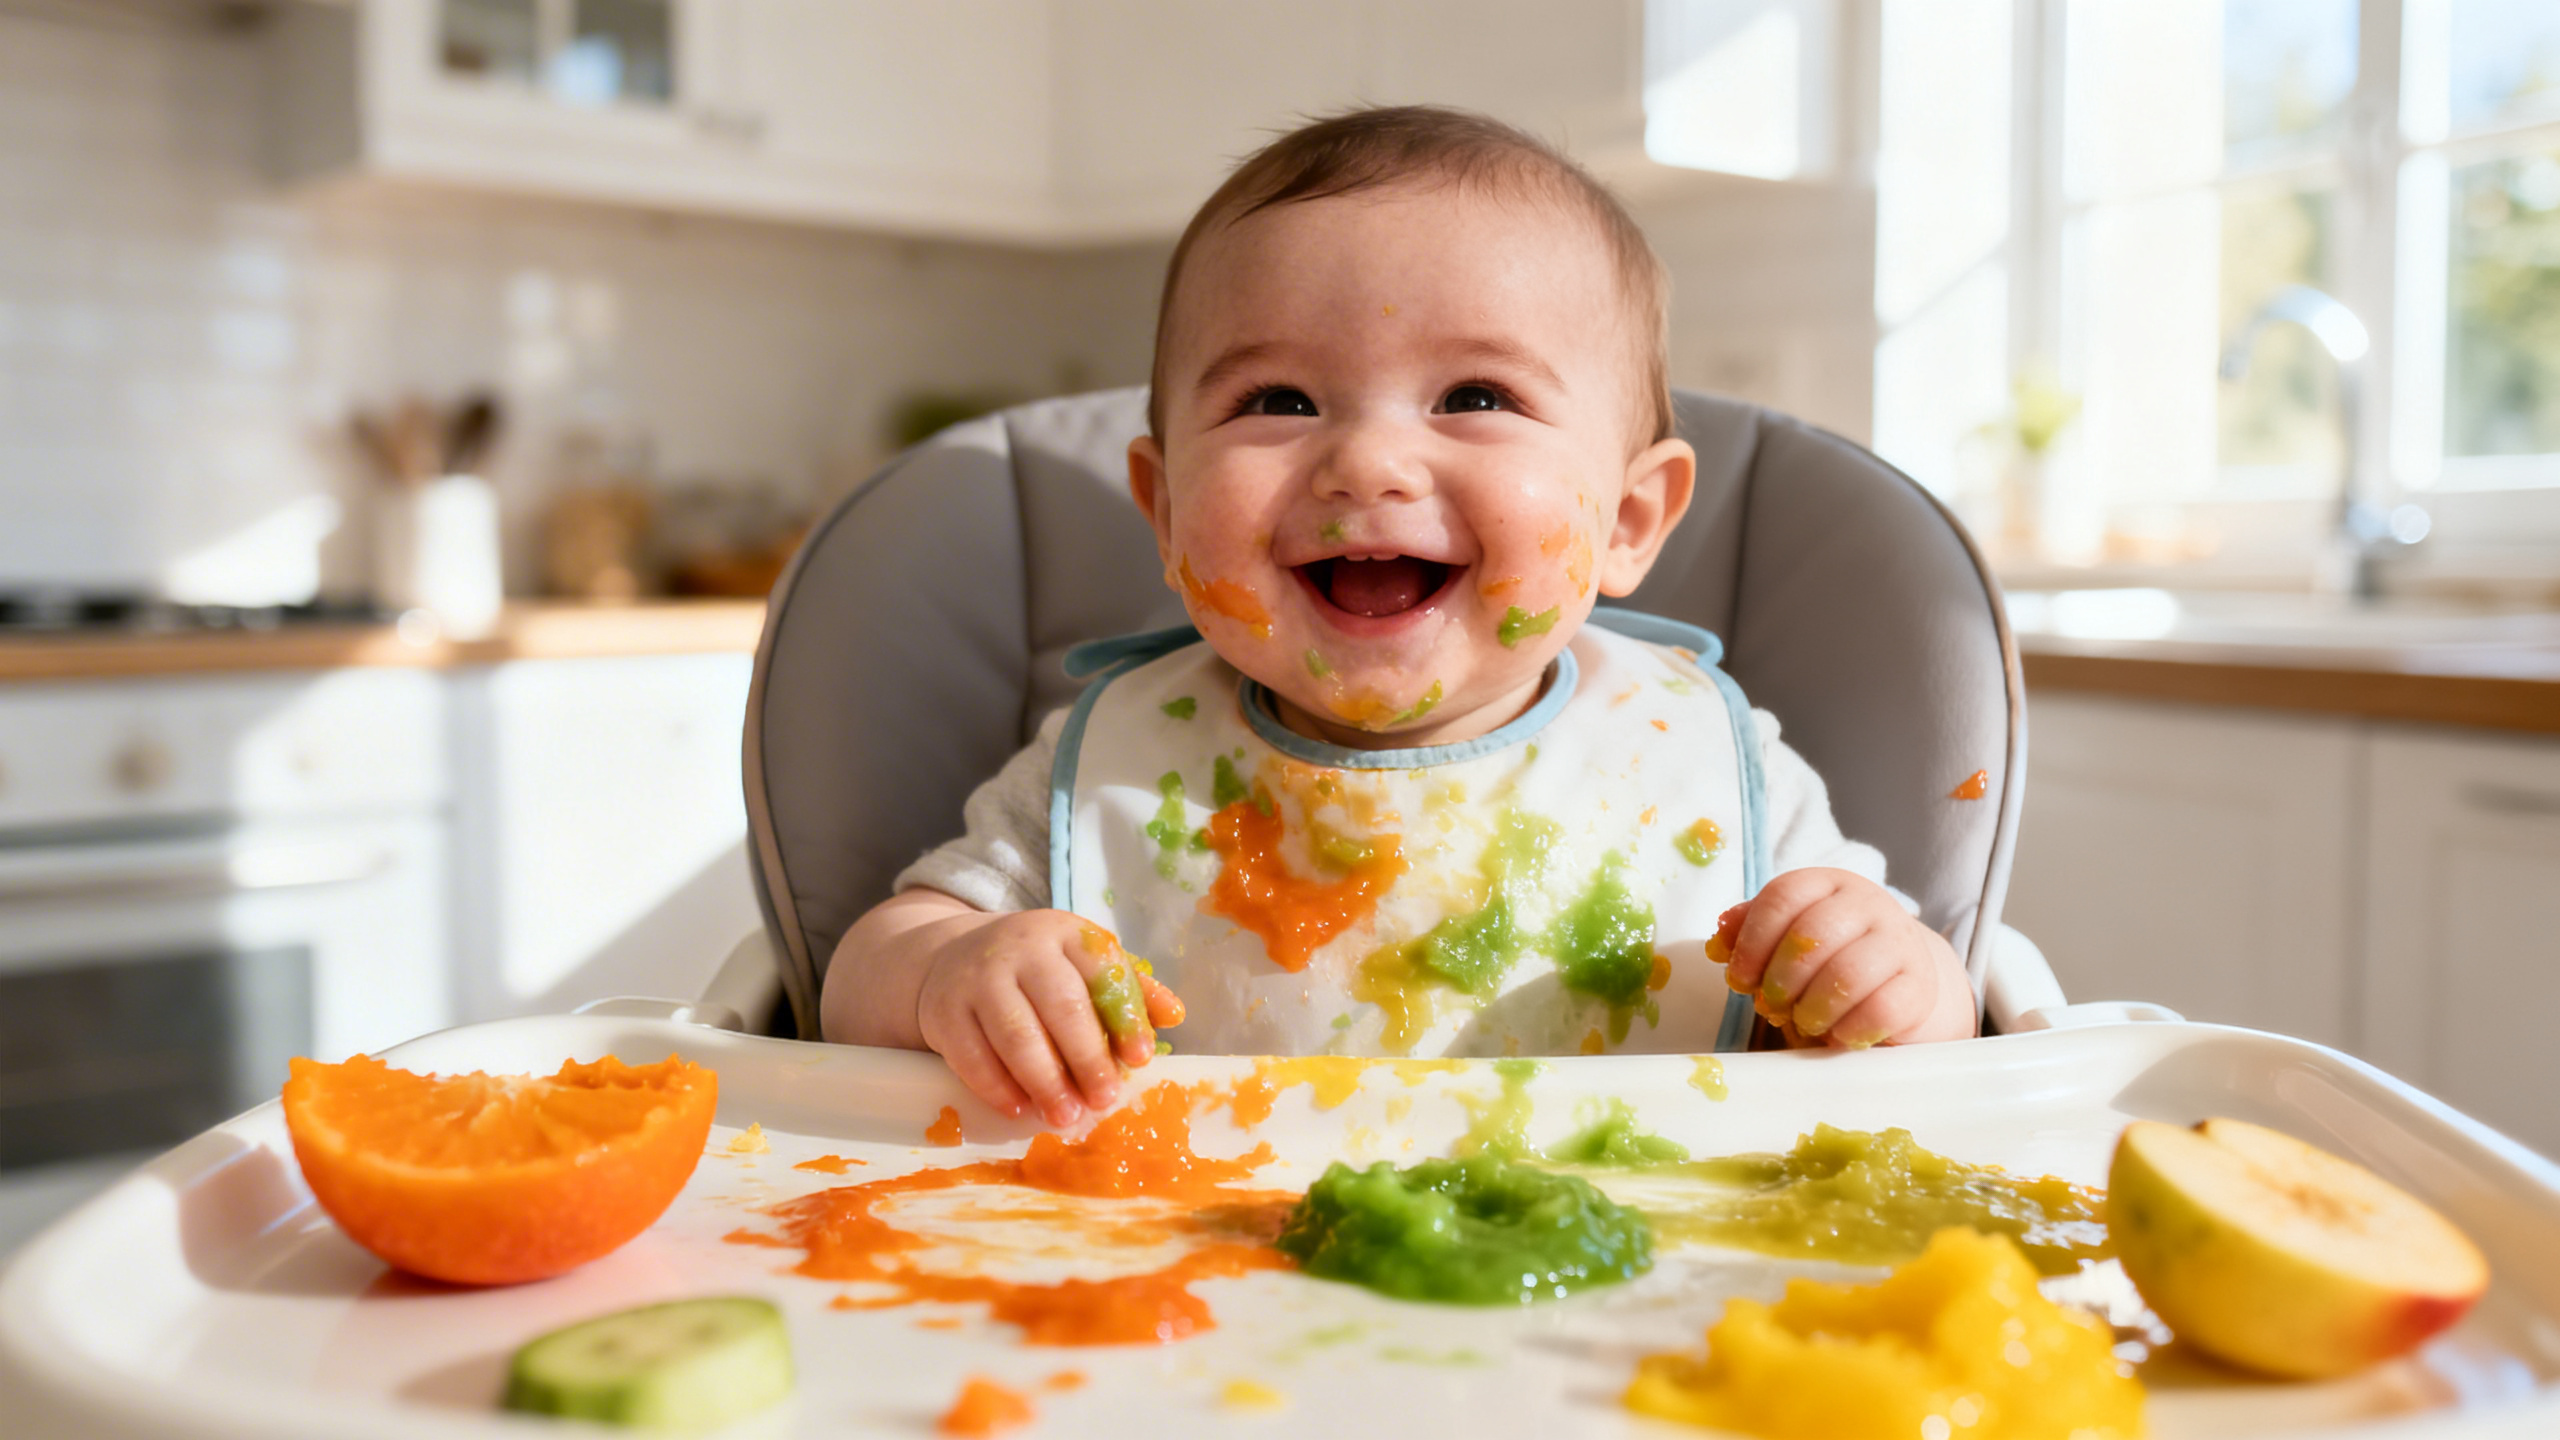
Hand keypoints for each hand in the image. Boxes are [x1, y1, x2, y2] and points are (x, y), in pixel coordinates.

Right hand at [912, 910, 1185, 1126]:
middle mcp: (1021, 948)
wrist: (951, 959)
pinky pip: (972, 1056)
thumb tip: (1175, 1016)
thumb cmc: (1037, 972)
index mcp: (1066, 934)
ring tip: (1065, 1115)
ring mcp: (978, 977)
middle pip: (1061, 1007)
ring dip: (1045, 1082)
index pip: (1102, 972)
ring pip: (1016, 1035)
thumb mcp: (1081, 965)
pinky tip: (1019, 1109)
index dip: (1124, 1017)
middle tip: (1104, 1101)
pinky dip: (997, 1088)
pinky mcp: (945, 1011)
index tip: (1140, 1059)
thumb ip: (1128, 990)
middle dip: (1087, 1059)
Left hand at [1705, 868, 1973, 1047]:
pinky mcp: (1921, 985)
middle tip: (1771, 1007)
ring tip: (1805, 1022)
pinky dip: (1849, 1030)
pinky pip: (1881, 1009)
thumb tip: (1719, 941)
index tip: (1739, 980)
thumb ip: (1749, 935)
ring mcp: (1900, 942)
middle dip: (1780, 981)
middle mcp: (1868, 903)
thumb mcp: (1786, 940)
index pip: (1783, 896)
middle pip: (1812, 935)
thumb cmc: (1828, 960)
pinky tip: (1838, 1035)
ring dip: (1812, 1009)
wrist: (1899, 983)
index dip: (1752, 942)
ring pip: (1847, 974)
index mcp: (1826, 884)